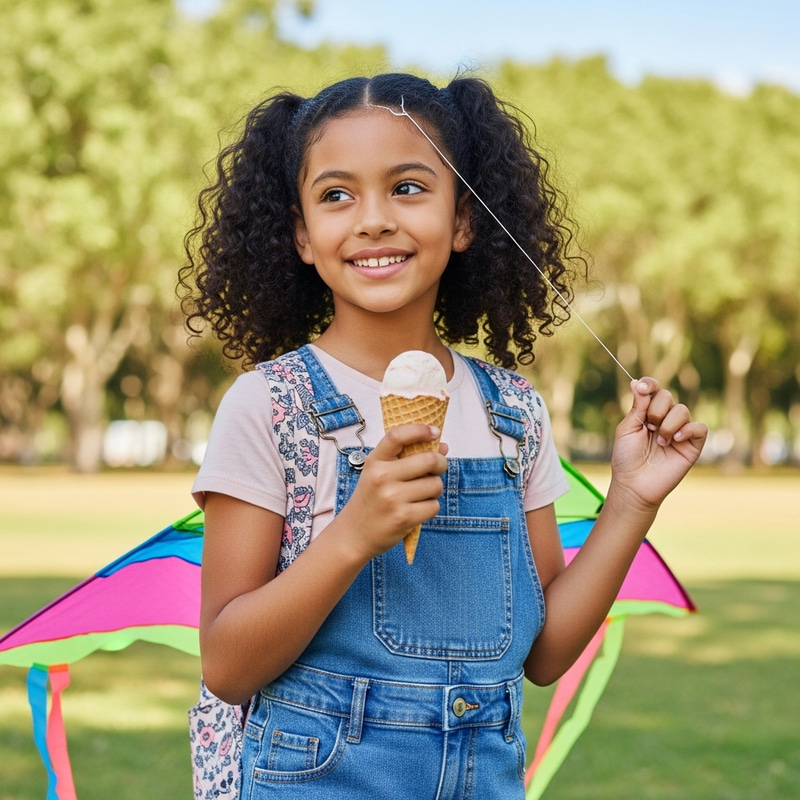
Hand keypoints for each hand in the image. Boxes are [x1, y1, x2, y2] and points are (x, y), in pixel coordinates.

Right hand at [336, 424, 447, 561]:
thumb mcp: (380, 473)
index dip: (420, 430)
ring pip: (435, 485)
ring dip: (434, 489)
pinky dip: (430, 508)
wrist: (353, 534)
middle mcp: (382, 477)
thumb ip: (408, 458)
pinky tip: (416, 510)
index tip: (435, 432)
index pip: (398, 436)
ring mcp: (392, 498)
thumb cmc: (370, 500)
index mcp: (375, 461)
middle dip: (440, 463)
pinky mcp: (403, 517)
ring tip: (420, 495)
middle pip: (429, 460)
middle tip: (437, 468)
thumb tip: (442, 447)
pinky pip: (433, 506)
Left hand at [609, 378, 707, 510]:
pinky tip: (674, 440)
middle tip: (649, 428)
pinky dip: (688, 430)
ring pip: (682, 410)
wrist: (635, 484)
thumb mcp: (628, 429)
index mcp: (647, 413)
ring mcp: (679, 431)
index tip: (643, 387)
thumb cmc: (627, 458)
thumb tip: (638, 382)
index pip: (654, 390)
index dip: (650, 384)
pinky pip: (699, 427)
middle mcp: (664, 419)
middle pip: (668, 396)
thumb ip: (638, 406)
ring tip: (660, 441)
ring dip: (668, 424)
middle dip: (656, 409)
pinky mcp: (692, 445)